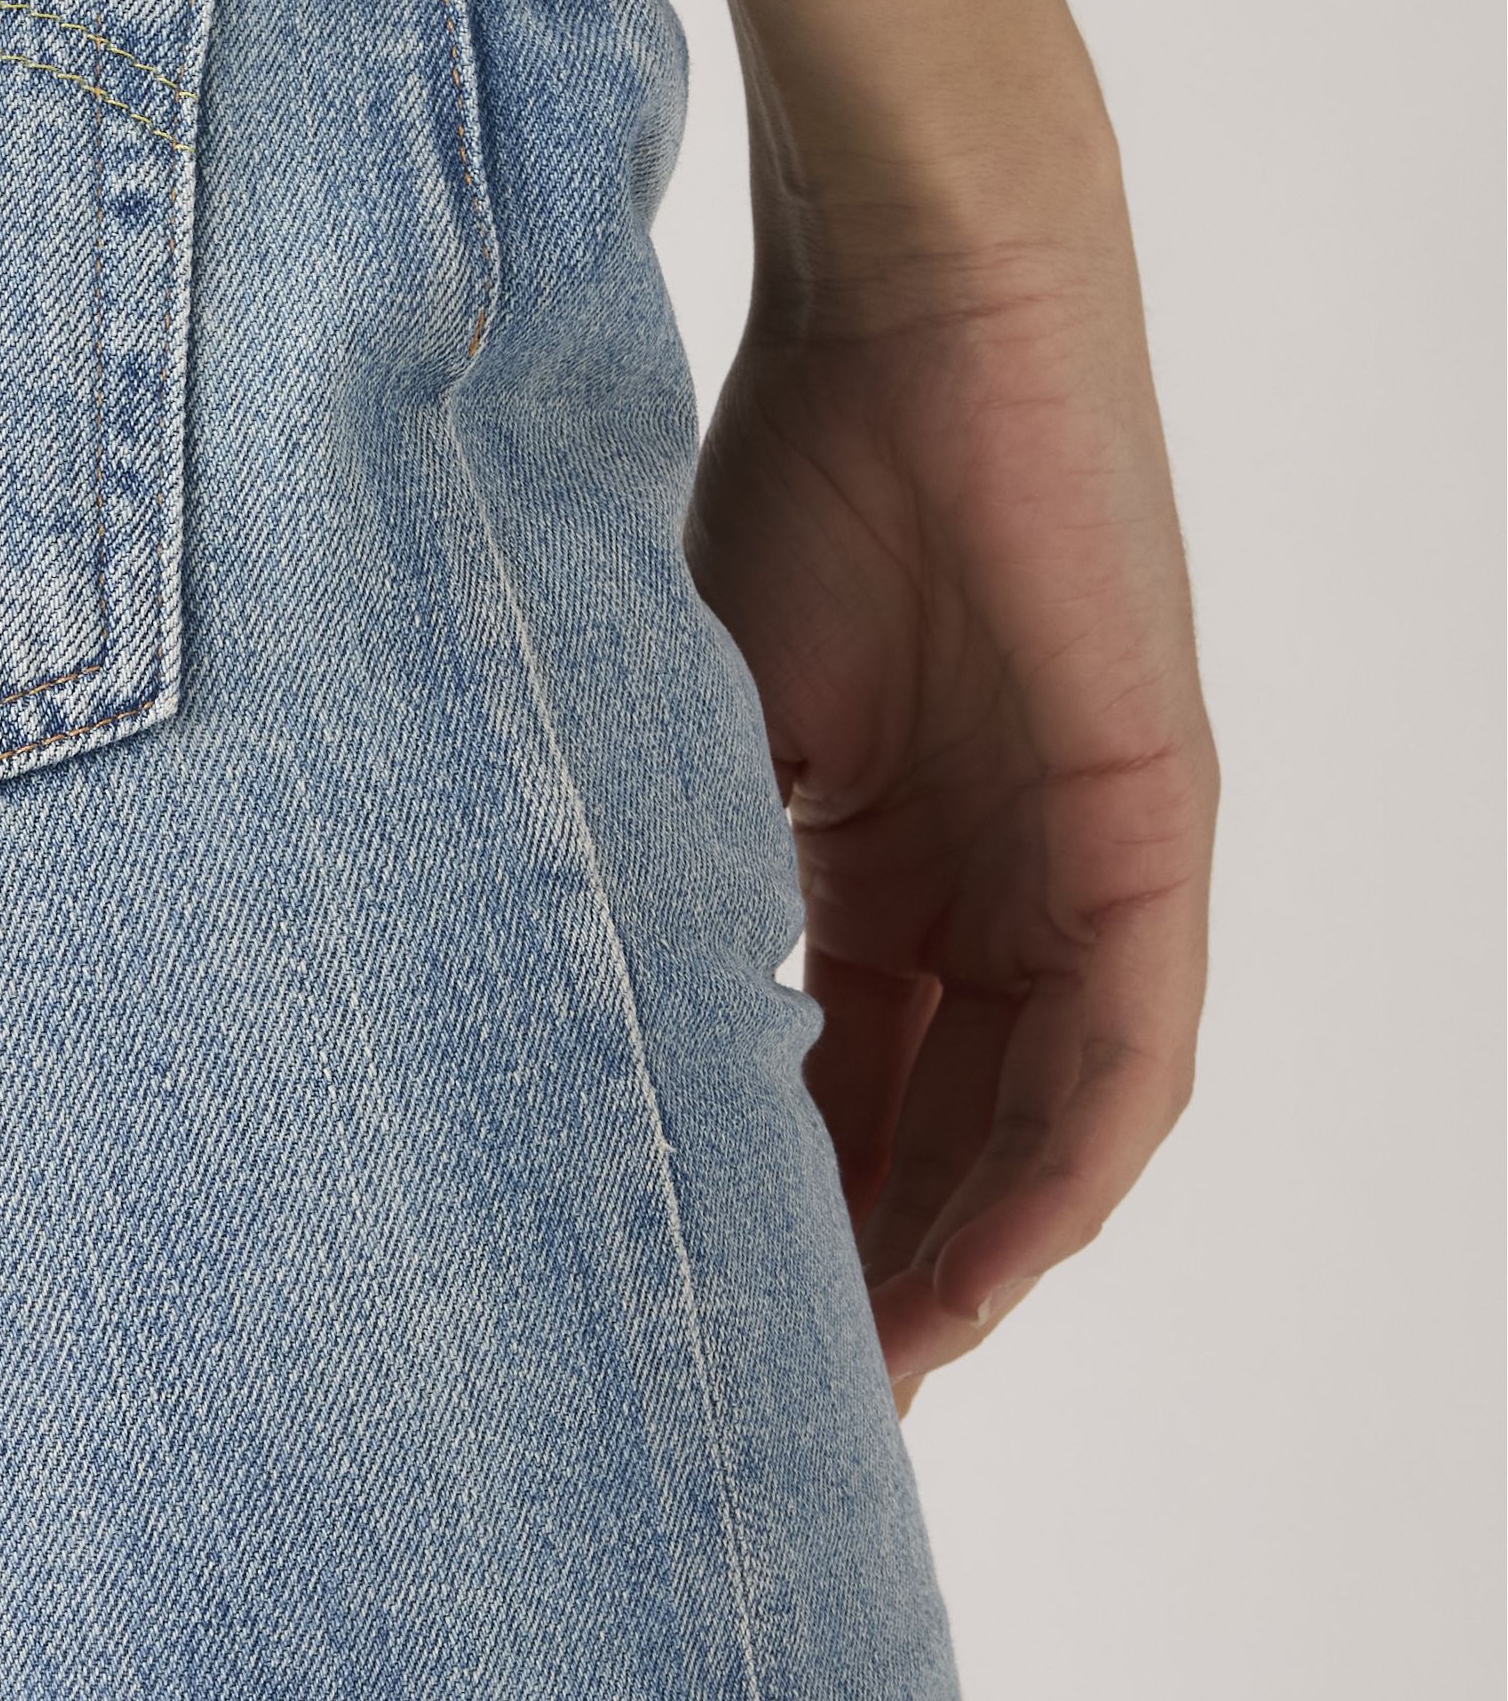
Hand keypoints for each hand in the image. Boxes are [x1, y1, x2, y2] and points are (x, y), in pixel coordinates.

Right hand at [685, 227, 1214, 1409]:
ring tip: (873, 1378)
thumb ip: (673, 856)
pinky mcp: (1154, 828)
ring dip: (966, 1258)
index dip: (782, 1210)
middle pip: (948, 1130)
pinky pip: (1131, 1052)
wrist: (917, 294)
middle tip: (774, 1405)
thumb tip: (547, 1008)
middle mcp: (1001, 884)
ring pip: (1044, 1122)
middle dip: (870, 1275)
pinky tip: (991, 1267)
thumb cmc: (795, 455)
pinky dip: (1063, 1172)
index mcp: (882, 855)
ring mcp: (1088, 862)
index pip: (842, 1080)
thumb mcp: (697, 709)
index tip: (688, 1321)